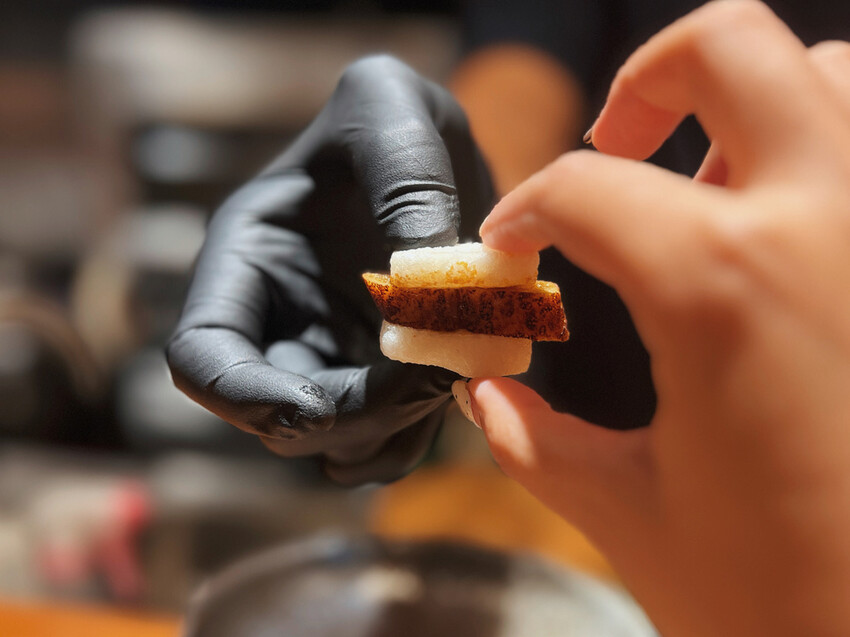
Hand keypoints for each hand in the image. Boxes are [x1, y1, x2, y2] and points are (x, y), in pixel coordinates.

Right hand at [167, 56, 492, 484]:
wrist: (440, 153)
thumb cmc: (393, 118)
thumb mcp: (389, 110)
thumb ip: (404, 181)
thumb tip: (425, 292)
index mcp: (246, 266)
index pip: (202, 359)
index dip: (242, 397)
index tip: (313, 405)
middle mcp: (278, 325)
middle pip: (274, 420)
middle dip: (347, 414)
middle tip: (425, 374)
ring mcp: (331, 359)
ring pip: (335, 446)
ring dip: (387, 430)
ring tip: (447, 368)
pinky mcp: (383, 378)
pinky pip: (390, 441)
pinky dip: (421, 429)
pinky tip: (461, 375)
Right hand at [465, 2, 849, 634]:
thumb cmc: (785, 613)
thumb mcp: (632, 519)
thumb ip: (534, 440)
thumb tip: (481, 395)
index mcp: (723, 283)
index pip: (583, 188)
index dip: (526, 212)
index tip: (513, 248)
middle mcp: (831, 222)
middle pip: (726, 47)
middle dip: (645, 85)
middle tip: (614, 147)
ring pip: (834, 74)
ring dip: (754, 105)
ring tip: (713, 185)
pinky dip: (830, 155)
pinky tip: (794, 231)